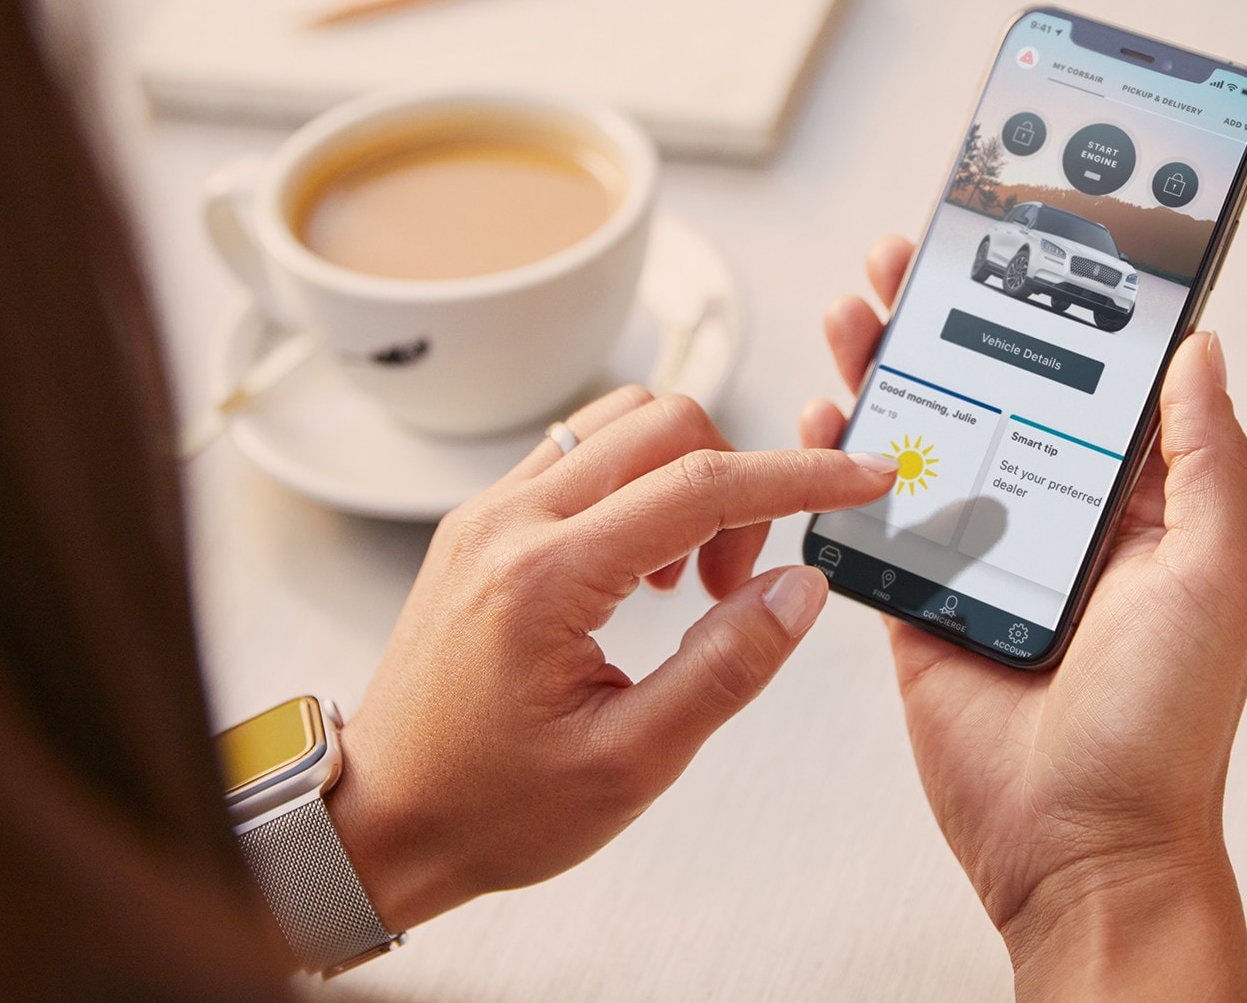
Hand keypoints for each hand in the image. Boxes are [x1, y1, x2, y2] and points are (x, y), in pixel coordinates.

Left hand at [330, 388, 899, 930]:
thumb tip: (802, 589)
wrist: (381, 821)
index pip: (701, 486)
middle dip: (738, 483)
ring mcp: (488, 515)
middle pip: (665, 425)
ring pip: (620, 424)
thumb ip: (726, 668)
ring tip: (685, 582)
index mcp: (546, 578)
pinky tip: (638, 573)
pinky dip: (635, 487)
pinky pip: (579, 456)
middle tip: (740, 584)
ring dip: (684, 477)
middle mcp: (508, 523)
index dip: (801, 476)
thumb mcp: (630, 763)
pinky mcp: (482, 525)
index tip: (866, 477)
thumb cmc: (490, 809)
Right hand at [802, 237, 1246, 1001]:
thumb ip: (1205, 460)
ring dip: (886, 373)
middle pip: (990, 394)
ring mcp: (980, 559)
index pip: (1085, 383)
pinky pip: (872, 517)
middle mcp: (1053, 522)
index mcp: (1134, 509)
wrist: (1081, 847)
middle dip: (946, 321)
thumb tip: (1201, 351)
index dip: (1051, 309)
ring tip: (854, 312)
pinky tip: (821, 416)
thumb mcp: (1215, 576)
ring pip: (924, 440)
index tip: (1019, 242)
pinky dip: (840, 463)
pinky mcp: (919, 604)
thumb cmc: (1164, 729)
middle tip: (910, 258)